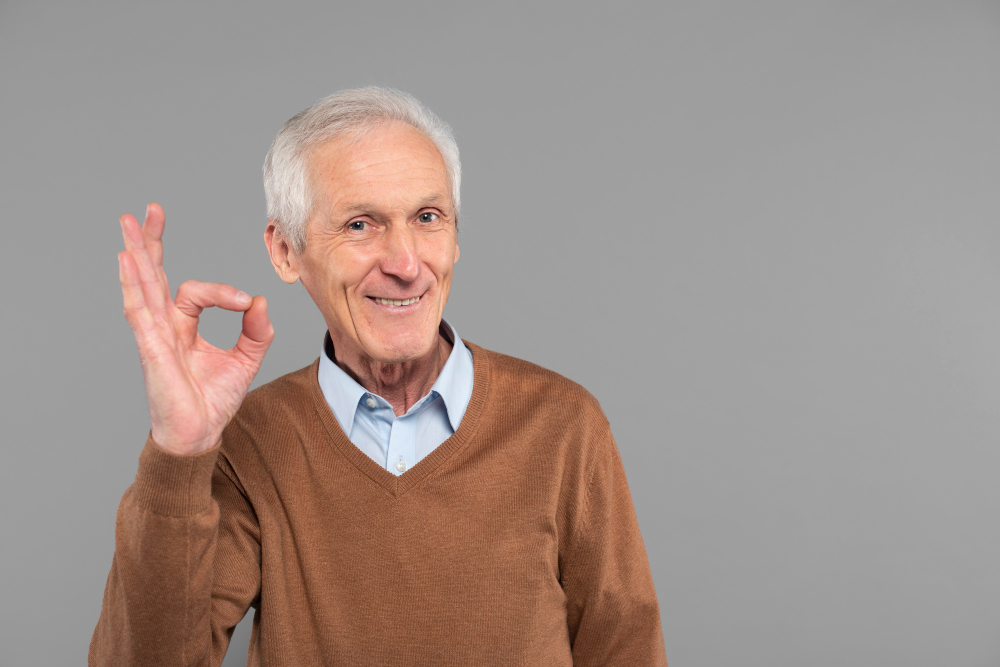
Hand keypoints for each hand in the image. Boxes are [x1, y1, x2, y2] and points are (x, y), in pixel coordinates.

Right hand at [118, 203, 273, 454]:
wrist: (200, 433)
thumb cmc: (214, 399)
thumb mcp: (245, 359)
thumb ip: (256, 330)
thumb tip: (260, 300)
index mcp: (183, 325)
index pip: (195, 291)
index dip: (223, 291)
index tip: (246, 302)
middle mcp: (164, 325)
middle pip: (153, 274)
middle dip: (151, 241)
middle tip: (149, 209)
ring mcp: (154, 334)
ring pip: (142, 285)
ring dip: (136, 252)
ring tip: (129, 222)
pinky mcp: (151, 348)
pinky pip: (140, 311)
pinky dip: (134, 284)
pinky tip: (128, 260)